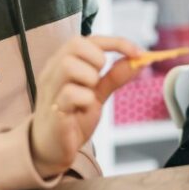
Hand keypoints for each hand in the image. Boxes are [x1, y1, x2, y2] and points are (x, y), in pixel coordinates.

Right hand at [29, 35, 141, 177]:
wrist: (52, 149)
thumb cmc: (72, 117)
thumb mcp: (97, 94)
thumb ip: (114, 76)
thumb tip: (138, 60)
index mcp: (63, 62)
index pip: (89, 40)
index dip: (116, 43)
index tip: (138, 52)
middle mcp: (53, 71)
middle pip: (75, 44)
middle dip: (98, 58)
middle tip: (100, 80)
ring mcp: (50, 89)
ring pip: (68, 65)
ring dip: (90, 78)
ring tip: (90, 95)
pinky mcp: (52, 109)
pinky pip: (69, 93)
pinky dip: (85, 99)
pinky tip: (83, 109)